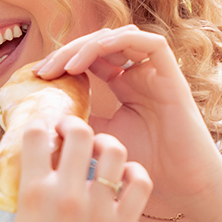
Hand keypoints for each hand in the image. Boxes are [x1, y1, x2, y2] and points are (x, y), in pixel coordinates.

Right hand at [2, 116, 150, 221]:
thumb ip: (30, 193)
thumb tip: (40, 167)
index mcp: (33, 192)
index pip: (37, 134)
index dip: (42, 125)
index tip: (46, 130)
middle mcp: (67, 195)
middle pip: (80, 133)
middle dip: (75, 125)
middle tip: (74, 132)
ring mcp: (97, 211)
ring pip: (115, 151)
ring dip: (107, 144)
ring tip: (102, 151)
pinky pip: (140, 184)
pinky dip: (136, 173)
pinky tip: (127, 176)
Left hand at [36, 25, 221, 213]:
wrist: (184, 184)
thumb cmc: (146, 165)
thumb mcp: (100, 139)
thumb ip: (79, 120)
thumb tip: (42, 113)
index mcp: (124, 86)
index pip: (90, 58)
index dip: (63, 60)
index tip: (38, 77)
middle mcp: (139, 74)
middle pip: (100, 43)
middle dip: (69, 51)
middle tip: (45, 70)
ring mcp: (156, 73)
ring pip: (121, 37)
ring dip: (89, 45)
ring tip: (66, 66)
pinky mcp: (172, 75)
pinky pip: (150, 42)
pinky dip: (121, 41)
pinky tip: (94, 54)